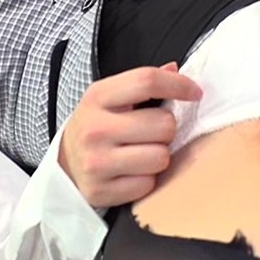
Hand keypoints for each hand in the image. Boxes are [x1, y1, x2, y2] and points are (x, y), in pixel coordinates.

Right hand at [59, 62, 201, 207]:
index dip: (179, 85)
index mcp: (98, 97)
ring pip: (161, 157)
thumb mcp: (109, 97)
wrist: (64, 164)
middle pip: (163, 124)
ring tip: (142, 152)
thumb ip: (141, 83)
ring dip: (159, 156)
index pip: (147, 81)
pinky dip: (146, 180)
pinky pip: (148, 184)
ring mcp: (97, 161)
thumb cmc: (97, 126)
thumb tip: (175, 69)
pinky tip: (132, 172)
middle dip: (166, 129)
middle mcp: (95, 128)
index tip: (195, 93)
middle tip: (151, 133)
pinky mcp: (101, 190)